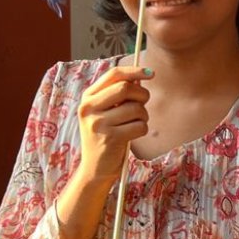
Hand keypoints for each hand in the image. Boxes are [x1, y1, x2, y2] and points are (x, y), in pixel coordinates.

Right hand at [74, 65, 151, 184]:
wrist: (95, 168)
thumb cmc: (106, 135)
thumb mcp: (105, 112)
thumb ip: (118, 94)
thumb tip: (141, 76)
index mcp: (88, 98)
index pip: (113, 74)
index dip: (134, 71)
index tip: (150, 73)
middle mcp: (89, 108)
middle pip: (126, 88)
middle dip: (142, 95)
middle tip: (142, 106)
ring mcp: (98, 123)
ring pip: (136, 108)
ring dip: (143, 116)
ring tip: (134, 124)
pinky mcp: (110, 138)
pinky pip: (140, 126)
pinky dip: (142, 129)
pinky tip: (132, 136)